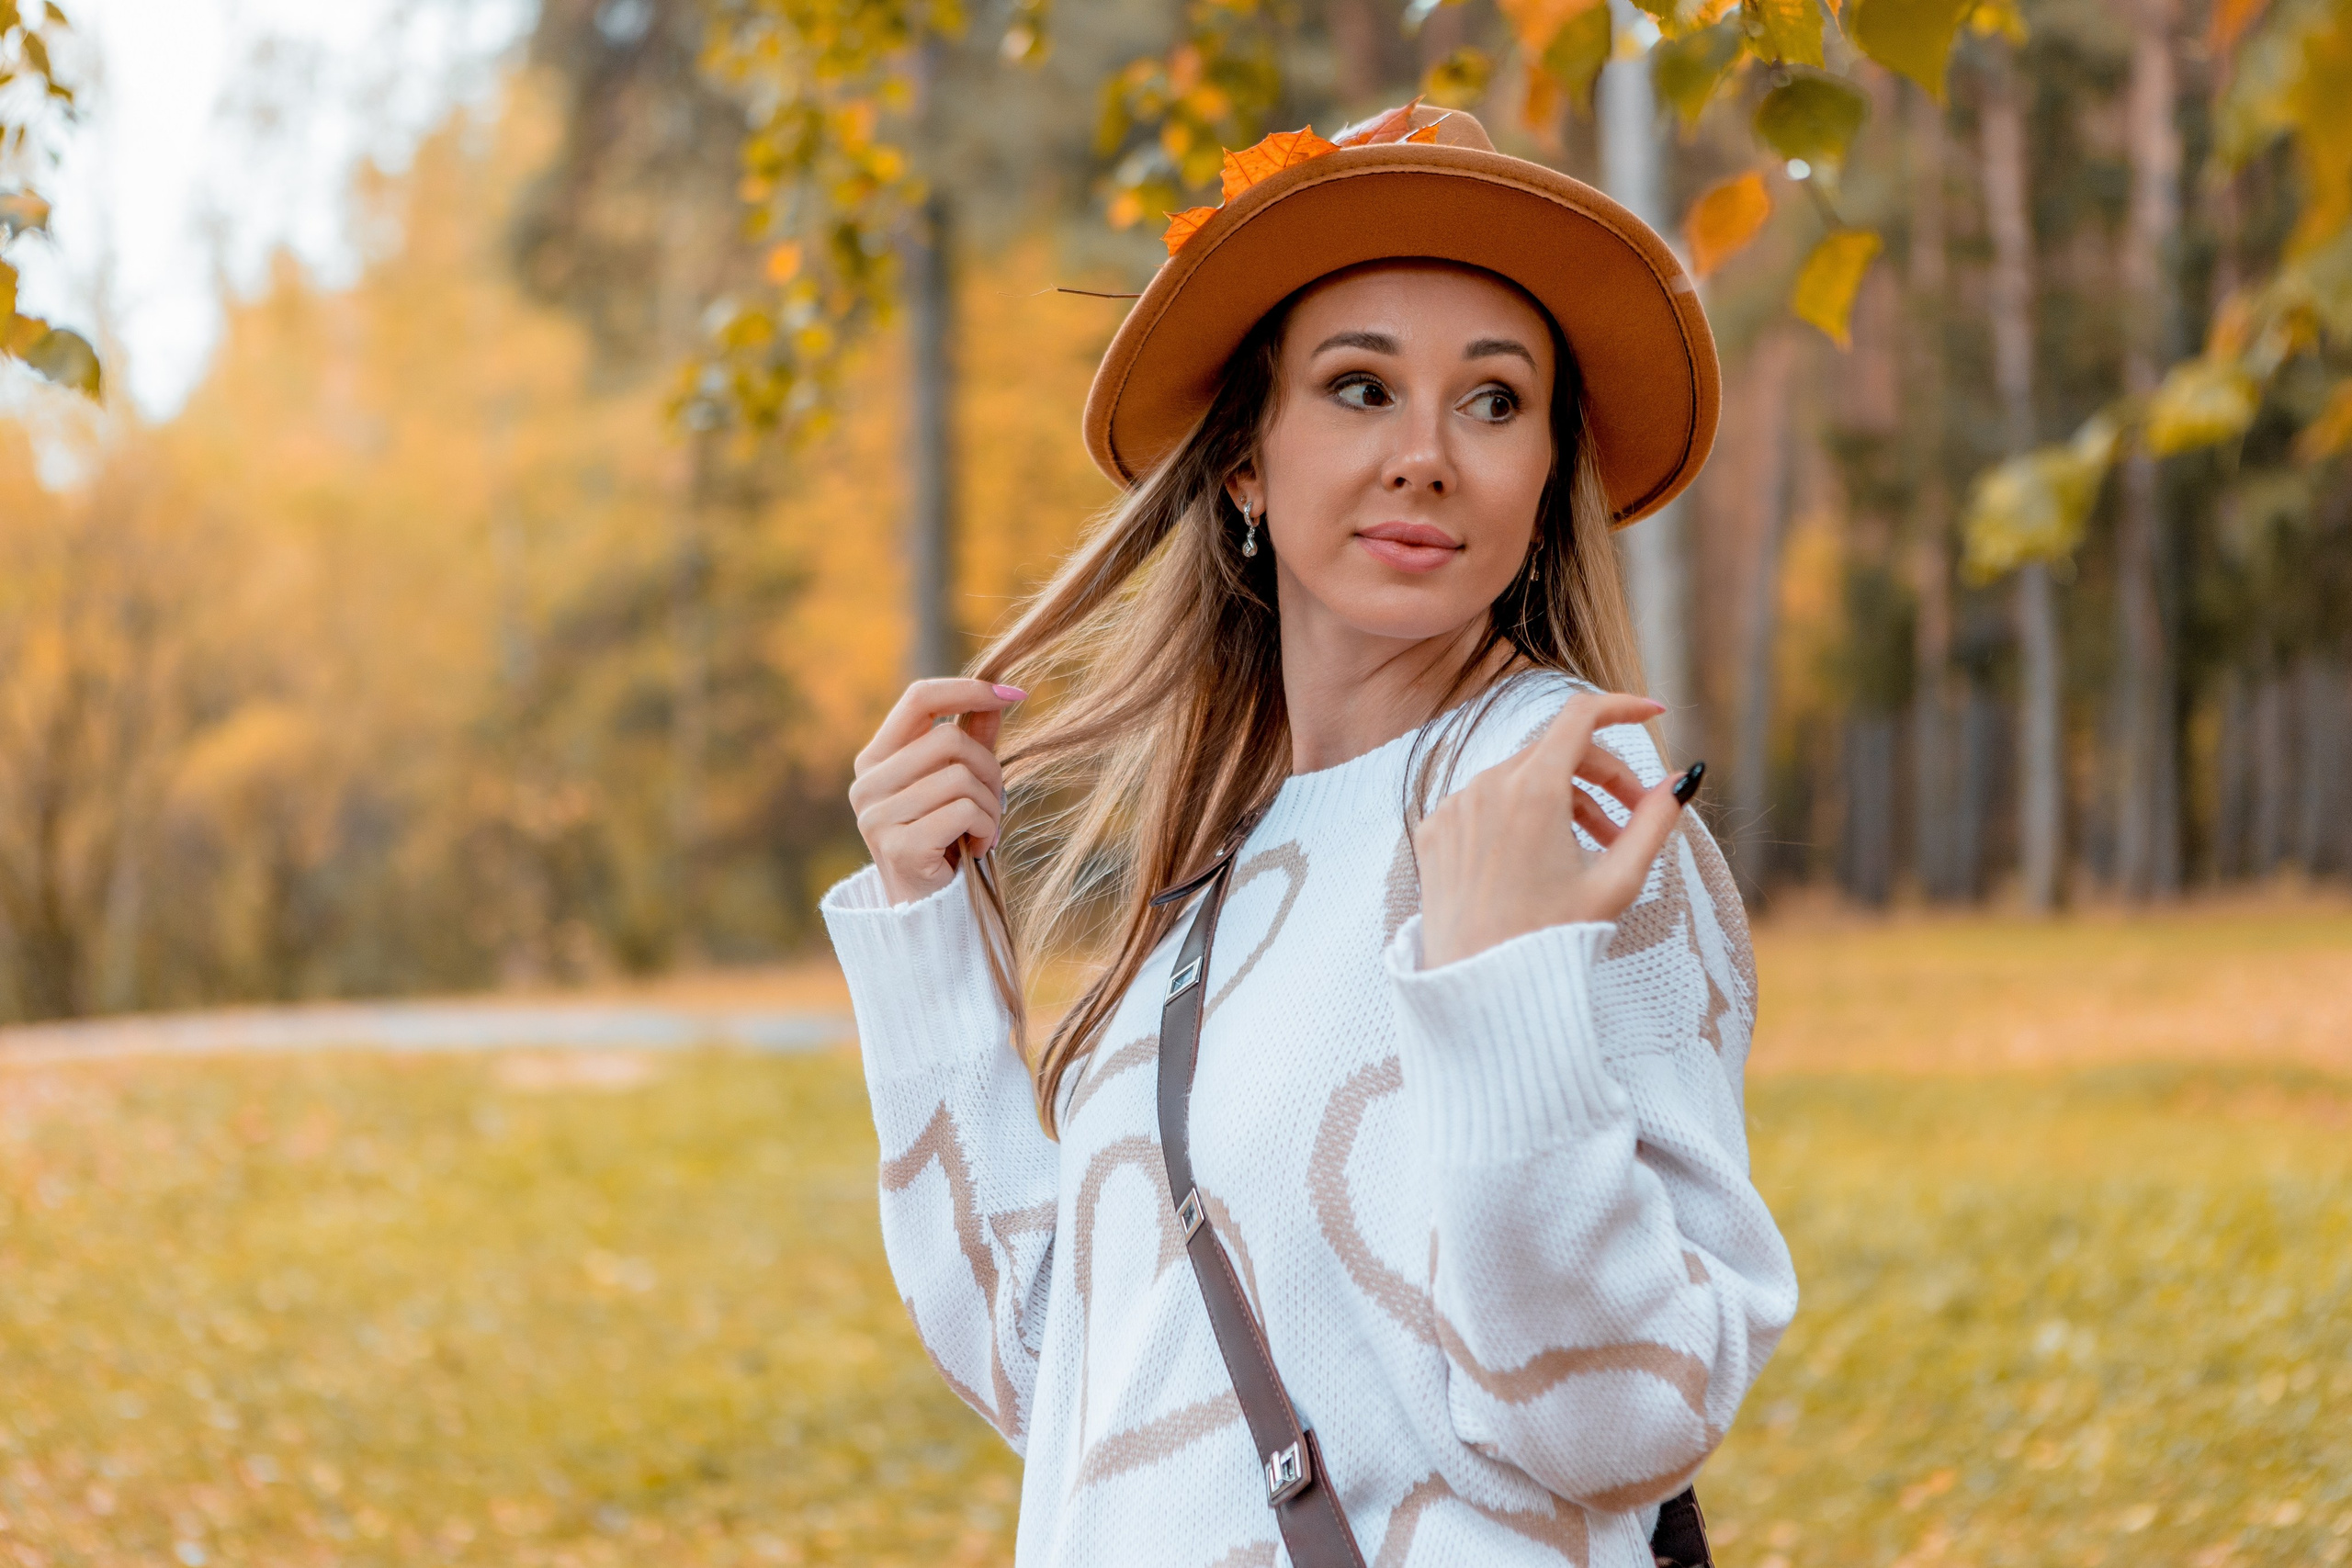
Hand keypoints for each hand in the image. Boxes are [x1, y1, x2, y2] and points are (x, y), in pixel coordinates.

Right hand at [850, 678, 1026, 905]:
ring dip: (990, 806)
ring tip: (983, 831)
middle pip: (950, 738)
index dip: (967, 689)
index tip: (1013, 694)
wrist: (926, 913)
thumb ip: (972, 739)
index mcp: (875, 759)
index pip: (918, 698)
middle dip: (989, 768)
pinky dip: (986, 829)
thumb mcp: (957, 785)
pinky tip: (977, 848)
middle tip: (996, 801)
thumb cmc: (944, 842)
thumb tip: (1000, 693)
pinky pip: (965, 810)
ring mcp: (877, 816)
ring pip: (961, 777)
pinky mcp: (899, 846)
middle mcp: (867, 783)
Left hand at [1412, 692, 1691, 968]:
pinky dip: (1519, 815)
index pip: (1581, 717)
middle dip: (1602, 774)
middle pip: (1556, 750)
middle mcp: (1486, 785)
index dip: (1622, 707)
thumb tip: (1684, 780)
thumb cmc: (1551, 939)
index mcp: (1532, 790)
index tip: (1652, 714)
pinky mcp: (1435, 829)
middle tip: (1630, 818)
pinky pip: (1485, 802)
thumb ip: (1654, 822)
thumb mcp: (1617, 882)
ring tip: (1589, 848)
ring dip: (1563, 799)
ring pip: (1520, 777)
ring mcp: (1455, 806)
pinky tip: (1537, 860)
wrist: (1480, 987)